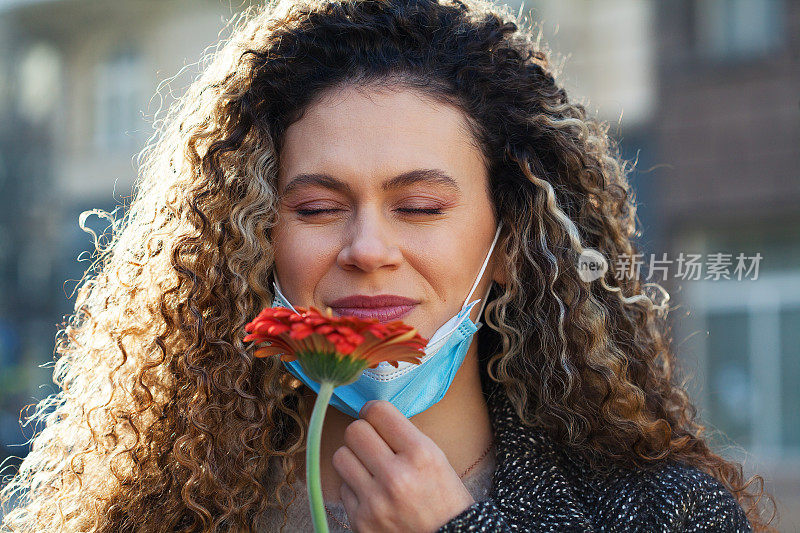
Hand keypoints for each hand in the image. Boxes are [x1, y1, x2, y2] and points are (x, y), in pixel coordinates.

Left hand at [332, 400, 474, 532]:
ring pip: (340, 457)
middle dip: (363, 434)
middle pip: (354, 431)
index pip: (378, 412)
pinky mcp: (360, 521)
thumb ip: (404, 437)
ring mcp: (375, 502)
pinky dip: (354, 488)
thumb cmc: (445, 499)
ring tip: (369, 468)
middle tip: (372, 443)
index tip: (374, 416)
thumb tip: (372, 416)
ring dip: (353, 459)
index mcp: (420, 455)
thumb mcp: (437, 459)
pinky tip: (372, 494)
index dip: (373, 410)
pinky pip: (342, 488)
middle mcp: (396, 477)